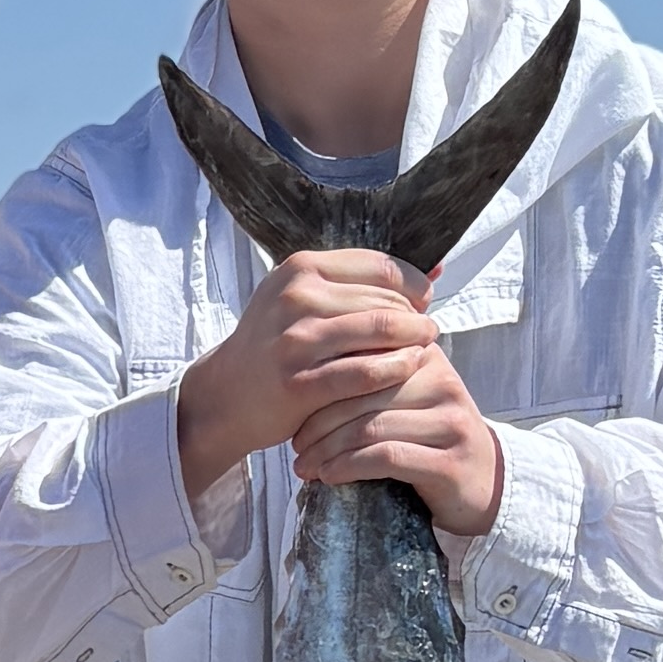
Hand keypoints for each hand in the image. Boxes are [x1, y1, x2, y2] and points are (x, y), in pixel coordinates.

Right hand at [174, 247, 501, 534]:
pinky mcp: (300, 383)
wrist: (226, 395)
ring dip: (414, 341)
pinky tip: (408, 370)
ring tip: (423, 349)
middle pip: (385, 299)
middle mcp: (296, 299)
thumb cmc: (277, 344)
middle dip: (415, 316)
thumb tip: (436, 270)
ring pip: (381, 331)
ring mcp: (296, 342)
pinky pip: (367, 373)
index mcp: (300, 269)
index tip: (422, 303)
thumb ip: (357, 284)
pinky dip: (397, 370)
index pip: (380, 266)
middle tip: (427, 332)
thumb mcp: (302, 299)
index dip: (413, 285)